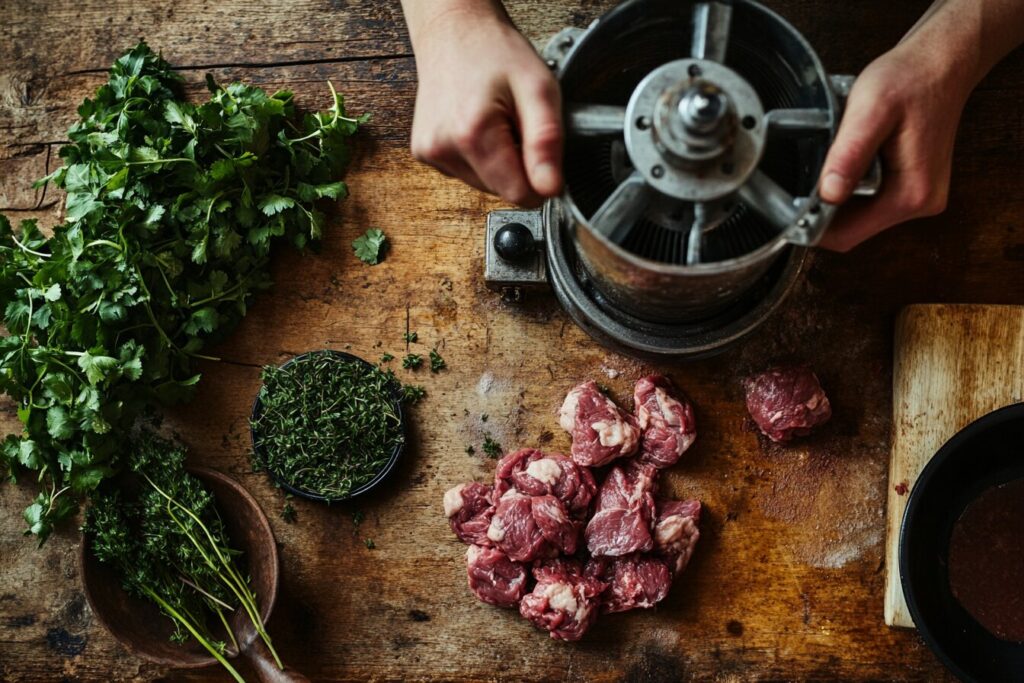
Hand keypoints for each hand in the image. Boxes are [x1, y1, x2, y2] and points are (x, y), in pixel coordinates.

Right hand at [407, 8, 562, 206]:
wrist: (453, 30)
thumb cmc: (494, 51)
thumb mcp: (538, 88)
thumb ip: (546, 142)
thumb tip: (549, 188)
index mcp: (472, 134)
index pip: (518, 194)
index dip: (539, 178)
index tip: (539, 149)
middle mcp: (443, 148)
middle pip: (501, 191)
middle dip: (518, 165)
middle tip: (516, 124)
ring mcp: (430, 153)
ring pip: (484, 185)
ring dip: (498, 161)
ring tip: (495, 120)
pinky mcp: (424, 153)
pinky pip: (466, 173)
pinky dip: (479, 156)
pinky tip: (477, 125)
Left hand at [817, 44, 970, 251]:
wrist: (942, 61)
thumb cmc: (911, 78)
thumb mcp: (870, 110)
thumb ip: (849, 154)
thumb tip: (829, 193)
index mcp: (911, 193)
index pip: (848, 236)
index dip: (813, 229)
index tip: (787, 214)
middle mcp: (920, 201)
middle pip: (852, 229)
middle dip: (821, 212)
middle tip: (798, 185)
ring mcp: (918, 195)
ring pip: (859, 215)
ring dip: (835, 198)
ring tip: (826, 166)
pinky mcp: (912, 184)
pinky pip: (870, 200)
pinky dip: (850, 187)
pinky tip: (843, 164)